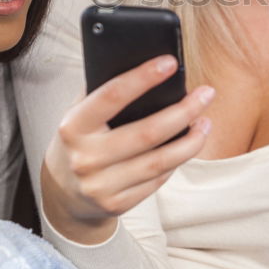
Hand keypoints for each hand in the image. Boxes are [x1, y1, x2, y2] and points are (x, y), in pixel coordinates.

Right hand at [41, 54, 212, 243]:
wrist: (62, 193)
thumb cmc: (81, 140)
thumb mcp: (80, 115)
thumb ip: (103, 92)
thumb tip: (149, 65)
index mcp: (73, 126)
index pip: (112, 96)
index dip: (143, 77)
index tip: (170, 62)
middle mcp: (85, 158)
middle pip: (147, 133)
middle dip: (184, 111)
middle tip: (206, 94)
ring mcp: (100, 186)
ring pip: (159, 162)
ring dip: (190, 141)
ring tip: (205, 123)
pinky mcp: (116, 205)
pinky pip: (156, 180)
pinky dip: (176, 162)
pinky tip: (187, 146)